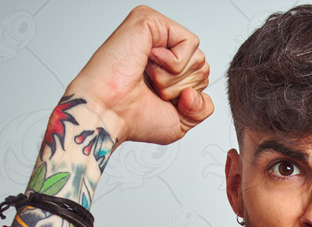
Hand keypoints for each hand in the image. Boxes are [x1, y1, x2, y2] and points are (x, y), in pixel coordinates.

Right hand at [65, 5, 213, 145]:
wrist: (108, 115)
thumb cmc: (133, 118)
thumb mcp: (180, 121)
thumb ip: (202, 108)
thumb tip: (197, 90)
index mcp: (166, 66)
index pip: (202, 77)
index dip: (188, 96)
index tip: (158, 99)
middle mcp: (162, 46)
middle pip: (203, 66)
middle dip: (183, 87)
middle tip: (151, 88)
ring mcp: (156, 31)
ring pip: (198, 57)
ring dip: (175, 78)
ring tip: (147, 77)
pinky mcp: (151, 20)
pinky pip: (190, 43)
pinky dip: (174, 63)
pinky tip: (149, 63)